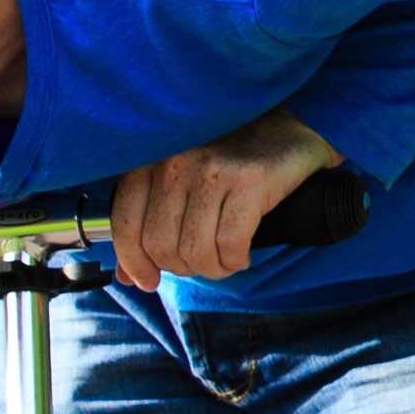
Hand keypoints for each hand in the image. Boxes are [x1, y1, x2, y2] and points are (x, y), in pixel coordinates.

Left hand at [110, 112, 342, 291]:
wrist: (288, 132)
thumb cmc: (229, 160)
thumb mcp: (180, 185)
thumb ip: (148, 225)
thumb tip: (126, 277)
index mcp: (152, 160)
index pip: (126, 224)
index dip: (134, 262)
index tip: (148, 280)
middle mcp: (176, 162)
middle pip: (161, 244)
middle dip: (181, 268)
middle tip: (200, 265)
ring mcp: (212, 169)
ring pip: (195, 250)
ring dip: (211, 269)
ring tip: (222, 263)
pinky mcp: (249, 180)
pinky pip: (230, 244)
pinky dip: (234, 261)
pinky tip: (240, 256)